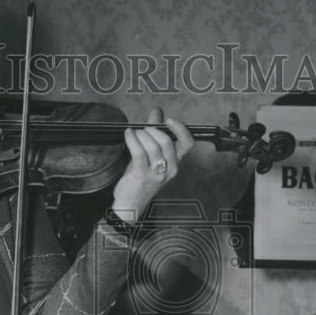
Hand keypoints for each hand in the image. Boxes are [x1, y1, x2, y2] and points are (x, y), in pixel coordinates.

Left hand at [110, 108, 194, 222]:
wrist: (130, 203)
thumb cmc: (141, 178)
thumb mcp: (150, 154)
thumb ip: (154, 132)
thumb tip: (157, 111)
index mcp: (175, 163)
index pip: (187, 144)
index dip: (180, 129)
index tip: (169, 120)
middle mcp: (170, 169)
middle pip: (167, 141)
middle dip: (153, 130)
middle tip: (142, 129)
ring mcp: (156, 174)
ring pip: (152, 145)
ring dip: (141, 134)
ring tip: (133, 133)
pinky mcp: (142, 175)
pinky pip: (139, 151)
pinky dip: (132, 139)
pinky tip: (128, 134)